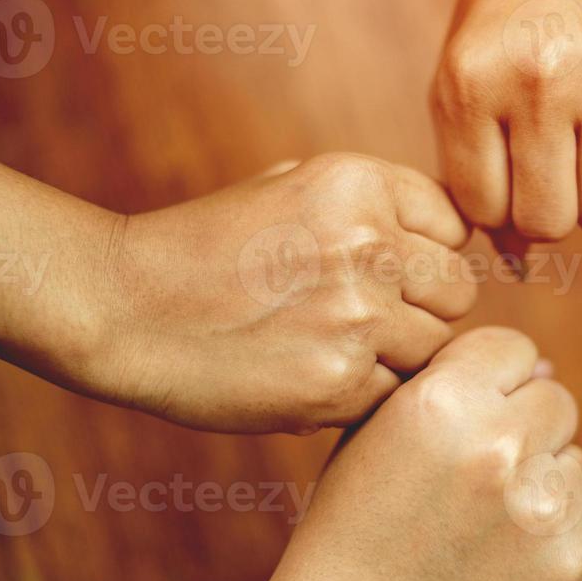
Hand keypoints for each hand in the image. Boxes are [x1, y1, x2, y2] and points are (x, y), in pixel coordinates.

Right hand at [98, 154, 477, 433]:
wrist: (122, 306)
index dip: (427, 255)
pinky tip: (313, 377)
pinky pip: (396, 395)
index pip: (456, 226)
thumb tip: (459, 237)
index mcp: (360, 184)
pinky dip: (366, 396)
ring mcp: (358, 317)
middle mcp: (368, 244)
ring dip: (399, 357)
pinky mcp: (338, 383)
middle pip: (459, 292)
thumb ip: (377, 205)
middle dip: (424, 309)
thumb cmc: (208, 247)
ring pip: (436, 350)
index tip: (390, 271)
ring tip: (332, 347)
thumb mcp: (293, 186)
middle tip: (366, 318)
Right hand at [261, 327, 581, 580]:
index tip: (471, 419)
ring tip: (485, 527)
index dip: (494, 381)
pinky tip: (505, 562)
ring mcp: (541, 512)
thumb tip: (542, 367)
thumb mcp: (370, 436)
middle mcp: (500, 448)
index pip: (515, 350)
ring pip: (578, 463)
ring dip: (545, 485)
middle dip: (526, 429)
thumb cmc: (350, 535)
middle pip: (557, 401)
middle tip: (479, 478)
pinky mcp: (572, 569)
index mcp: (443, 402)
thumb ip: (448, 385)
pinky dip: (559, 537)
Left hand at [432, 0, 581, 240]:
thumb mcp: (467, 71)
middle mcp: (535, 84)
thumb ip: (477, 162)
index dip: (501, 206)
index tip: (514, 178)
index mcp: (468, 84)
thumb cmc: (509, 2)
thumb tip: (514, 261)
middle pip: (549, 221)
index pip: (485, 210)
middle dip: (552, 208)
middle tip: (558, 169)